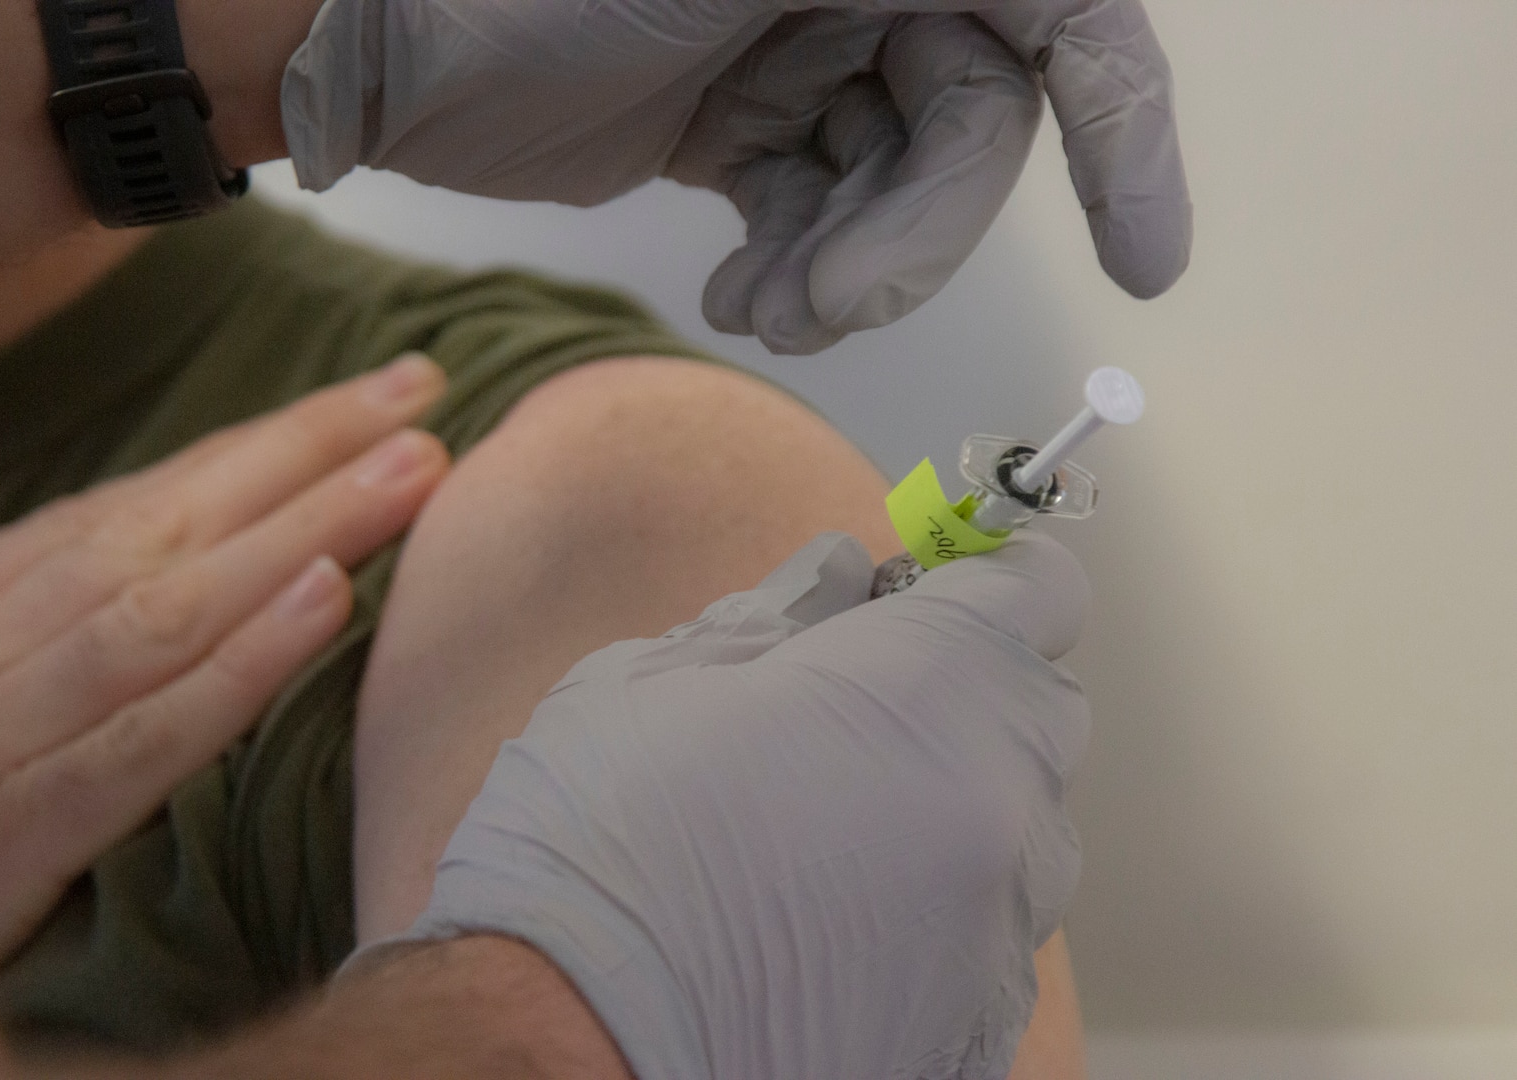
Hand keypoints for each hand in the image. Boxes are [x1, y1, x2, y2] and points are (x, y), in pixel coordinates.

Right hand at [0, 355, 449, 969]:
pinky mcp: (18, 834)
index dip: (271, 442)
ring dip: (303, 530)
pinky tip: (327, 599)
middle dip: (307, 456)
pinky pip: (148, 737)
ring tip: (409, 477)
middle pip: (174, 528)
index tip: (379, 397)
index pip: (145, 498)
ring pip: (174, 607)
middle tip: (420, 401)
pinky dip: (240, 664)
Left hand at [281, 0, 1189, 352]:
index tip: (1148, 256)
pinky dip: (799, 268)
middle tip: (833, 301)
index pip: (1060, 14)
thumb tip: (1059, 20)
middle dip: (915, 229)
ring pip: (897, 184)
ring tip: (769, 311)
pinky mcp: (745, 123)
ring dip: (851, 266)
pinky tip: (747, 296)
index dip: (1126, 127)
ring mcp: (801, 48)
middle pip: (971, 122)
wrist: (383, 41)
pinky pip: (821, 212)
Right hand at [392, 530, 1090, 1079]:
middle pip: (1036, 710)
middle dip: (963, 690)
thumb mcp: (658, 681)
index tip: (926, 586)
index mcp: (932, 692)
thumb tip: (840, 577)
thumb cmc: (598, 860)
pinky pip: (988, 935)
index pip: (1037, 589)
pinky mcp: (979, 1030)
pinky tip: (828, 923)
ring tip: (823, 830)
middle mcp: (999, 811)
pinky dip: (933, 911)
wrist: (569, 1055)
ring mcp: (998, 934)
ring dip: (951, 804)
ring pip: (1018, 831)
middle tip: (849, 708)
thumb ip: (778, 615)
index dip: (981, 575)